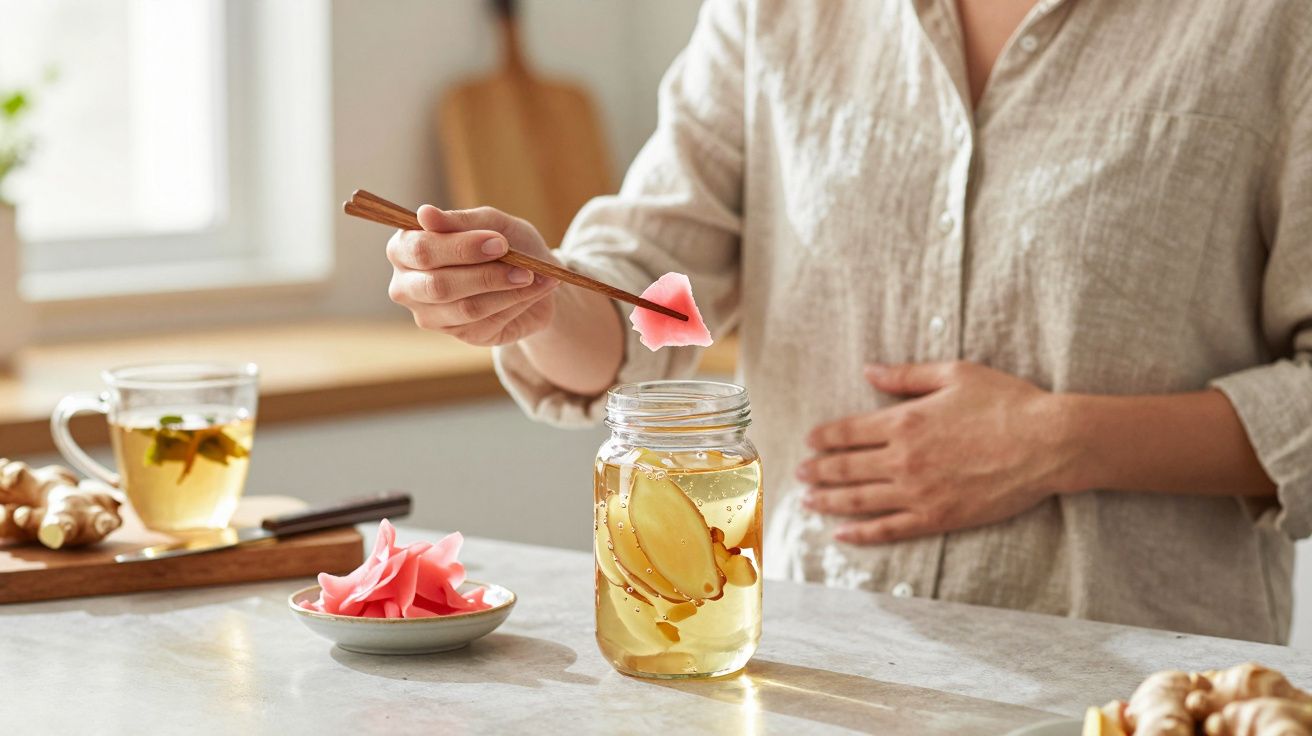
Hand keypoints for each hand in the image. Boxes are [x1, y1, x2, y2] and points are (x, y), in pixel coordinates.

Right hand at [386, 205, 559, 345]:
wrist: (534, 275)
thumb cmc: (503, 242)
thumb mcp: (489, 223)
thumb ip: (459, 221)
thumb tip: (424, 214)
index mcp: (405, 249)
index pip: (421, 250)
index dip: (461, 247)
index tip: (499, 242)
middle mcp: (408, 286)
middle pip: (437, 286)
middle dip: (485, 275)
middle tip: (523, 266)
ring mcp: (431, 316)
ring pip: (466, 308)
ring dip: (507, 291)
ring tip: (532, 276)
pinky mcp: (461, 335)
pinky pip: (488, 322)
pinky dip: (516, 304)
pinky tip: (533, 291)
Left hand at [797, 361, 1076, 544]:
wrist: (1049, 444)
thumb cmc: (1006, 402)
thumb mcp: (954, 374)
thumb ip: (906, 376)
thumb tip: (869, 370)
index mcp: (904, 421)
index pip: (849, 432)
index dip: (824, 437)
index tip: (808, 441)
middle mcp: (903, 459)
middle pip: (846, 468)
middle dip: (818, 471)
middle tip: (799, 474)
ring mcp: (918, 492)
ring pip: (859, 501)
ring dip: (829, 502)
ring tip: (807, 503)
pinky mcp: (937, 517)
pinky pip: (888, 529)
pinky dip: (861, 534)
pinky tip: (842, 535)